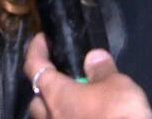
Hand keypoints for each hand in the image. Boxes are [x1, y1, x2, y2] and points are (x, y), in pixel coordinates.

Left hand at [23, 32, 151, 118]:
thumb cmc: (117, 116)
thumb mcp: (118, 86)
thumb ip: (102, 70)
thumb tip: (93, 57)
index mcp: (55, 93)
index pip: (34, 65)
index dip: (36, 50)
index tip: (41, 39)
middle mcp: (49, 117)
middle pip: (37, 99)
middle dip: (45, 89)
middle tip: (63, 80)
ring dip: (57, 111)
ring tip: (76, 105)